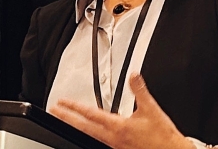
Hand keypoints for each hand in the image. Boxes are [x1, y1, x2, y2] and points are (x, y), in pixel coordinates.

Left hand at [49, 73, 194, 148]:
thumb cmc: (162, 136)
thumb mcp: (151, 108)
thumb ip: (140, 90)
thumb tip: (133, 76)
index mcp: (118, 127)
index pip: (91, 114)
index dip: (75, 107)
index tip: (63, 102)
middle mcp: (113, 138)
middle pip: (84, 127)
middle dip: (67, 118)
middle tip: (55, 111)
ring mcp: (115, 146)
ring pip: (90, 135)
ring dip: (77, 126)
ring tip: (68, 120)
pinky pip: (99, 141)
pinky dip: (90, 135)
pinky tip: (89, 132)